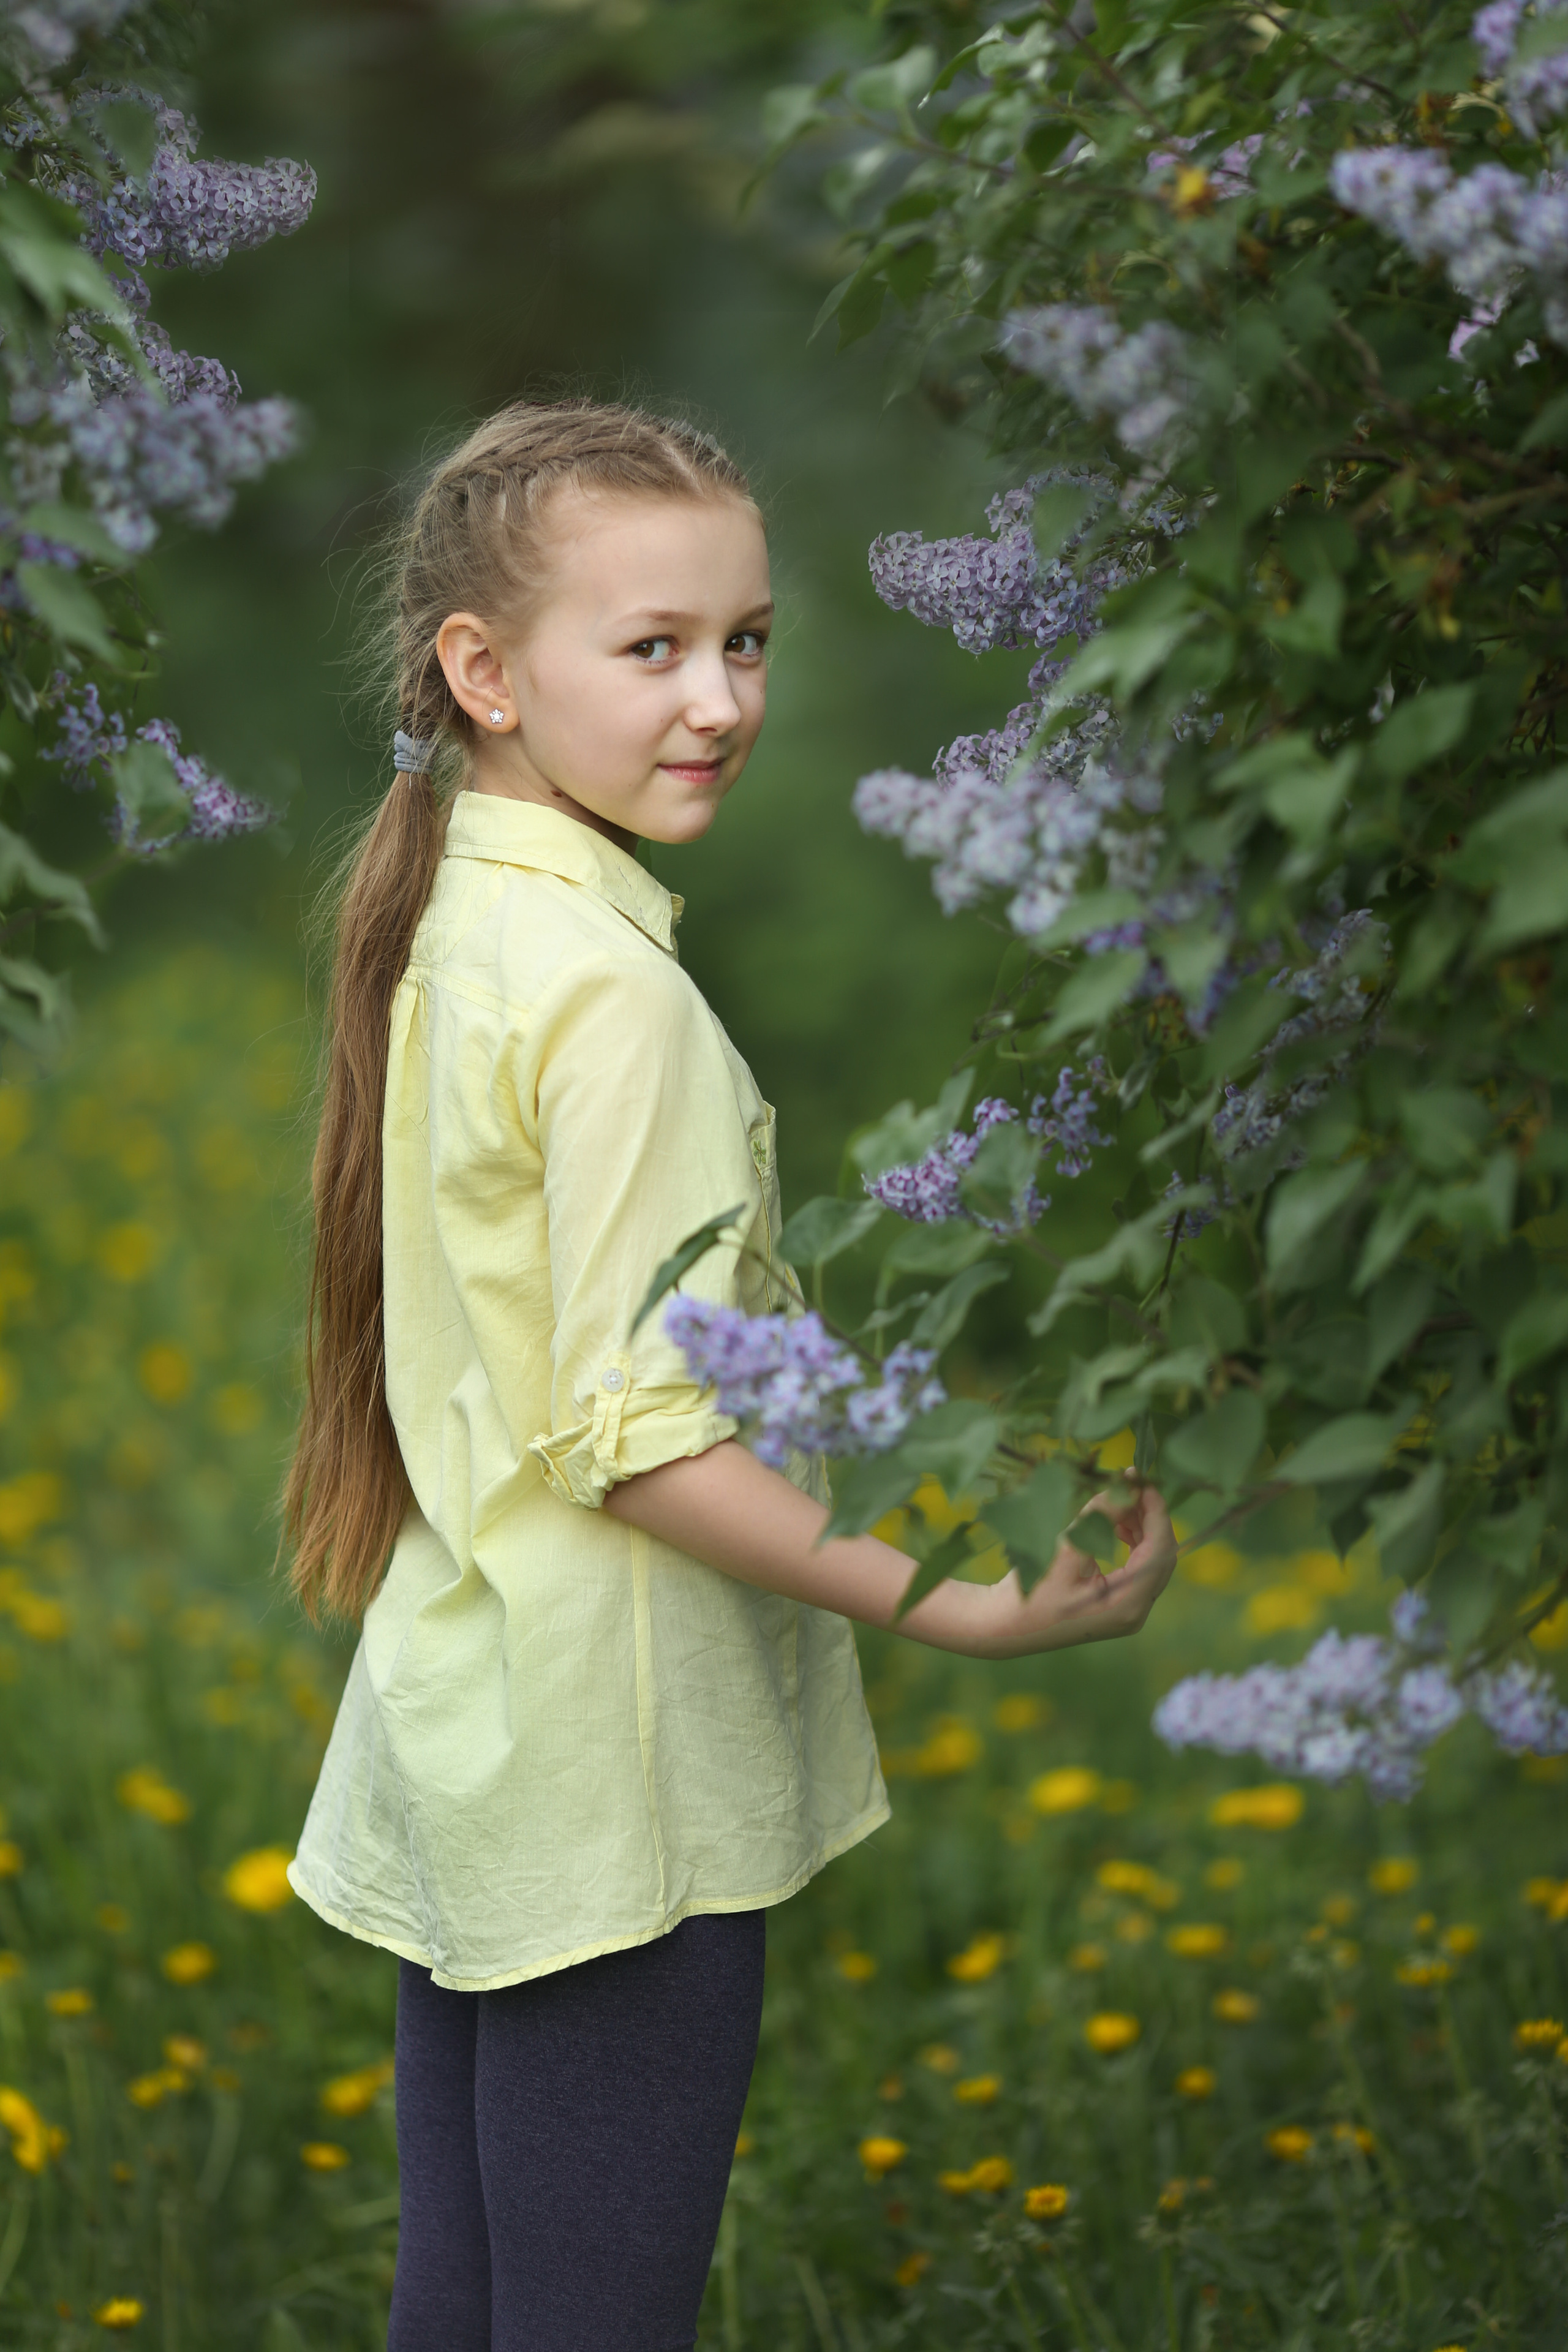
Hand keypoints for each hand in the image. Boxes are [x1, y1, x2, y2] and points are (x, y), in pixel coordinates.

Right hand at [971, 1484, 1176, 1658]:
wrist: (1005, 1625)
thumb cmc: (1030, 1591)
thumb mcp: (1067, 1549)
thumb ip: (1102, 1517)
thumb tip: (1129, 1486)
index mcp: (1128, 1602)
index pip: (1161, 1549)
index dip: (1156, 1511)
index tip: (1141, 1480)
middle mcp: (1136, 1611)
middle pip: (1162, 1555)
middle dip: (1150, 1517)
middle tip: (1131, 1485)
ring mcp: (1128, 1612)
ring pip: (1151, 1561)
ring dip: (1141, 1528)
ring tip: (1121, 1501)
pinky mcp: (1118, 1607)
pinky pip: (1138, 1570)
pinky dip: (1133, 1544)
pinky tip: (1117, 1526)